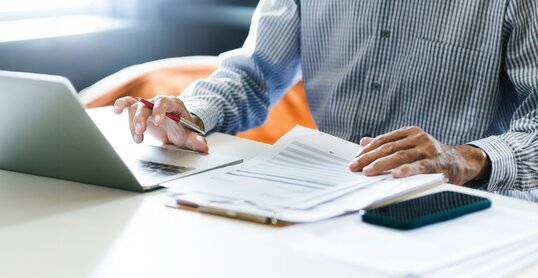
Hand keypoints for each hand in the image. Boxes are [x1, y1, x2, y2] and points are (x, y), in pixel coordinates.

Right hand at [113, 95, 208, 152]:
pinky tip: (116, 111)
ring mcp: (148, 105)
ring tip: (138, 139)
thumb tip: (203, 147)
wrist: (178, 126)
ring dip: (133, 124)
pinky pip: (128, 104)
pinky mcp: (140, 110)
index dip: (160, 110)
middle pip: (146, 106)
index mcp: (173, 104)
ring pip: (135, 109)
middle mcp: (159, 102)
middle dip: (141, 118)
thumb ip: (196, 140)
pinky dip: (121, 105)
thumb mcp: (190, 135)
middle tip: (141, 132)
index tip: (158, 121)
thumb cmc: (183, 128)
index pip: (164, 103)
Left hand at [348, 126, 489, 184]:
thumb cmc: (430, 155)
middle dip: (368, 158)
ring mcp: (427, 149)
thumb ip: (388, 143)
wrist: (460, 161)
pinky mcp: (436, 162)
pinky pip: (418, 166)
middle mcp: (418, 137)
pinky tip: (394, 175)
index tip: (354, 159)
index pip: (383, 140)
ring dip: (381, 164)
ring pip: (399, 156)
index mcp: (410, 132)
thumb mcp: (409, 145)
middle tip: (355, 167)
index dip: (367, 150)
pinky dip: (405, 171)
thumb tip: (363, 141)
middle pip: (388, 148)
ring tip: (368, 172)